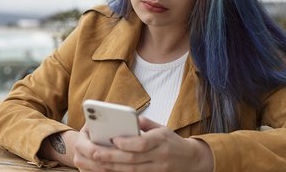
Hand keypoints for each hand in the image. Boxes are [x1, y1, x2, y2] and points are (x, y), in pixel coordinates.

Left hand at [74, 116, 212, 171]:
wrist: (191, 159)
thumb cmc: (172, 141)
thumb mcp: (162, 127)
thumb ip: (145, 123)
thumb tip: (128, 119)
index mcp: (161, 140)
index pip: (142, 143)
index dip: (127, 143)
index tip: (113, 139)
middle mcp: (159, 156)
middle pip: (133, 159)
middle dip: (112, 156)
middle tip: (95, 153)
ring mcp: (157, 169)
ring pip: (132, 170)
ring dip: (112, 166)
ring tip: (97, 161)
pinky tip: (109, 169)